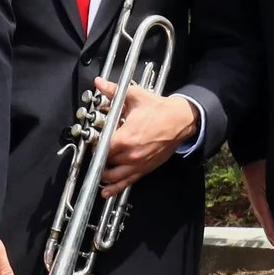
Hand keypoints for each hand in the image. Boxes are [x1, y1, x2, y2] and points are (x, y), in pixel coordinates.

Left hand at [99, 80, 200, 194]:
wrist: (181, 121)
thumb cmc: (159, 110)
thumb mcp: (135, 97)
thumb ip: (113, 91)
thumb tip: (100, 83)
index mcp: (125, 138)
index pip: (100, 147)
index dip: (93, 145)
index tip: (92, 140)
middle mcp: (130, 154)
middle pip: (104, 162)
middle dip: (97, 157)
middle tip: (95, 151)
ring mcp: (138, 164)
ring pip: (113, 176)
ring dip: (103, 174)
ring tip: (96, 172)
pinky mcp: (145, 168)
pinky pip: (127, 182)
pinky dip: (115, 187)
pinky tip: (106, 191)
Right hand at [242, 159, 273, 255]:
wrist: (252, 157)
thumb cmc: (262, 168)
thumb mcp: (273, 182)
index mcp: (263, 209)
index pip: (271, 232)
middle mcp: (261, 211)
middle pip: (271, 234)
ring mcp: (261, 208)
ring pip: (271, 228)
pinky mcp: (263, 203)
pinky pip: (271, 220)